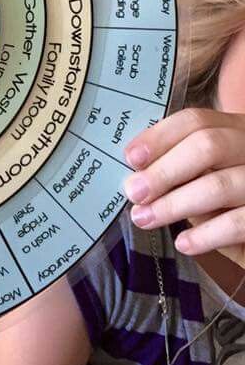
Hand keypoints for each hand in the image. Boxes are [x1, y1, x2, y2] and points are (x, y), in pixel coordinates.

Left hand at [123, 108, 244, 260]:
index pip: (196, 121)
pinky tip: (184, 243)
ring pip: (219, 185)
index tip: (131, 158)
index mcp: (235, 130)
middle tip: (134, 192)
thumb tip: (138, 176)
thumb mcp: (208, 177)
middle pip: (208, 145)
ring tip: (145, 218)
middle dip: (163, 170)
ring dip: (174, 204)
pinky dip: (205, 234)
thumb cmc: (230, 203)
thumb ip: (182, 170)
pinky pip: (237, 223)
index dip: (160, 137)